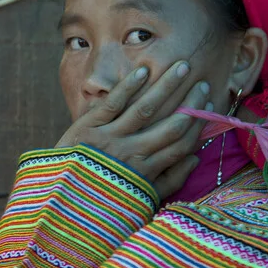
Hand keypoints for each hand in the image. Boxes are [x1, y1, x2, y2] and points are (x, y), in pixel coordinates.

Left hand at [56, 61, 211, 199]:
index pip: (180, 144)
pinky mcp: (88, 127)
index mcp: (146, 172)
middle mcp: (132, 153)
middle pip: (170, 124)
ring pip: (146, 108)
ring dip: (166, 86)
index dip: (198, 124)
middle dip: (189, 102)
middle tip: (202, 82)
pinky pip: (114, 103)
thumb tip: (194, 158)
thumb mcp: (138, 199)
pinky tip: (144, 70)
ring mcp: (110, 138)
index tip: (208, 107)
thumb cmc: (102, 200)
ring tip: (181, 66)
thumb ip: (168, 181)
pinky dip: (129, 86)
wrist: (59, 200)